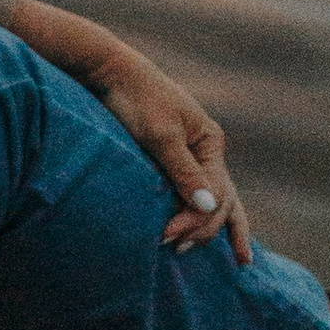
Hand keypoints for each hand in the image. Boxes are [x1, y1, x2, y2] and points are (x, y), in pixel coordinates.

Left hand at [95, 51, 250, 261]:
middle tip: (177, 250)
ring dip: (208, 227)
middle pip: (219, 200)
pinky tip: (197, 231)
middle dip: (202, 228)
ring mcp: (190, 155)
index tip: (167, 236)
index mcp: (210, 143)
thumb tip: (208, 207)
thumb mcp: (161, 136)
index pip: (217, 194)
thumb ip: (183, 172)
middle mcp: (206, 151)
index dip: (196, 220)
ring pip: (214, 199)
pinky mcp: (169, 158)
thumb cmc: (136, 101)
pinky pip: (191, 191)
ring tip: (206, 255)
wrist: (110, 74)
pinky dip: (198, 213)